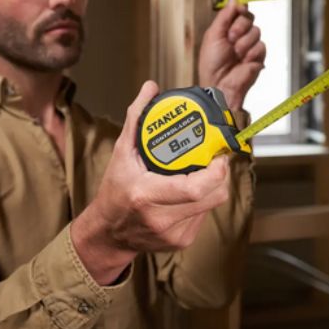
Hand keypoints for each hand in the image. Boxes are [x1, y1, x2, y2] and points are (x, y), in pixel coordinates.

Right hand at [71, 81, 230, 284]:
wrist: (107, 234)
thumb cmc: (114, 192)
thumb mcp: (121, 153)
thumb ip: (137, 118)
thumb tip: (150, 88)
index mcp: (146, 196)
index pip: (196, 189)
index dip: (216, 171)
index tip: (219, 154)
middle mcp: (162, 219)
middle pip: (213, 196)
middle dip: (220, 174)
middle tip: (214, 157)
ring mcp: (175, 234)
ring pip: (213, 205)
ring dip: (213, 186)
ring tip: (203, 170)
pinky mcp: (182, 241)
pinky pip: (205, 214)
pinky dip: (203, 200)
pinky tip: (190, 191)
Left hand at [198, 0, 265, 111]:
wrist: (220, 84)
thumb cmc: (212, 64)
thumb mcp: (213, 35)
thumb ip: (224, 16)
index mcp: (226, 28)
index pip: (239, 10)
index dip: (240, 8)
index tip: (238, 10)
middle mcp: (239, 35)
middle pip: (249, 17)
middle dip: (239, 27)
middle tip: (230, 39)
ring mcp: (249, 45)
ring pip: (256, 31)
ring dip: (244, 43)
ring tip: (235, 55)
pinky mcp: (258, 56)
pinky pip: (261, 45)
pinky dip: (251, 53)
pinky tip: (243, 61)